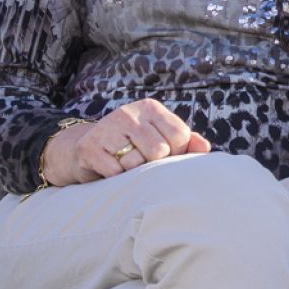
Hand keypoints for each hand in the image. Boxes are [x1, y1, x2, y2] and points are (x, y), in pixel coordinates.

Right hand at [40, 98, 210, 185]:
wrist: (83, 151)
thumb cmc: (130, 147)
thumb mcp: (158, 138)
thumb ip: (185, 142)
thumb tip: (206, 148)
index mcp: (150, 108)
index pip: (180, 136)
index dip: (177, 153)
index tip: (164, 156)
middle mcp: (129, 113)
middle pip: (160, 151)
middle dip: (155, 164)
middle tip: (141, 163)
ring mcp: (107, 129)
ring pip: (138, 163)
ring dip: (134, 173)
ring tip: (124, 166)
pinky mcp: (90, 148)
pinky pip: (116, 173)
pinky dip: (117, 179)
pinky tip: (111, 172)